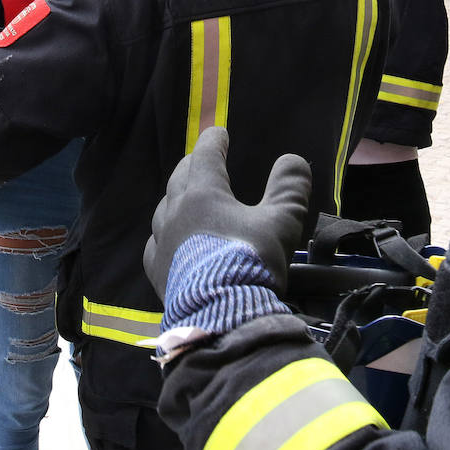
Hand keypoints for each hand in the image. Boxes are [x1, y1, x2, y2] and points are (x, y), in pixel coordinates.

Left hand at [144, 126, 311, 301]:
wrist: (221, 316)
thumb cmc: (251, 262)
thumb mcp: (282, 222)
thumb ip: (289, 188)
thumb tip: (293, 160)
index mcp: (204, 194)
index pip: (204, 155)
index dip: (213, 141)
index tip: (219, 133)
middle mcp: (176, 212)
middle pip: (180, 177)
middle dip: (192, 165)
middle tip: (201, 161)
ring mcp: (162, 242)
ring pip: (164, 209)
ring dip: (176, 198)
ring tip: (186, 198)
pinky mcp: (157, 271)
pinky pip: (156, 243)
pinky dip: (164, 234)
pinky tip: (169, 241)